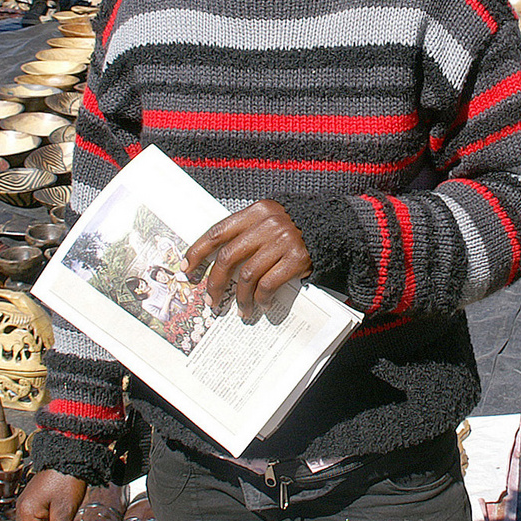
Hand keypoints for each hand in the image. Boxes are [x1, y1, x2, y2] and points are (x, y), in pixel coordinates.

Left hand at [185, 199, 311, 318]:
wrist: (333, 227)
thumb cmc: (294, 227)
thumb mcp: (269, 219)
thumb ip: (246, 232)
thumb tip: (216, 261)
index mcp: (256, 211)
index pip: (217, 232)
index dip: (198, 252)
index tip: (188, 269)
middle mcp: (267, 224)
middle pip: (228, 257)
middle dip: (215, 282)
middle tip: (211, 300)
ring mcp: (283, 240)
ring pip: (247, 275)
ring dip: (240, 297)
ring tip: (240, 309)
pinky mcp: (297, 258)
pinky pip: (269, 284)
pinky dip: (261, 298)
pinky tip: (261, 305)